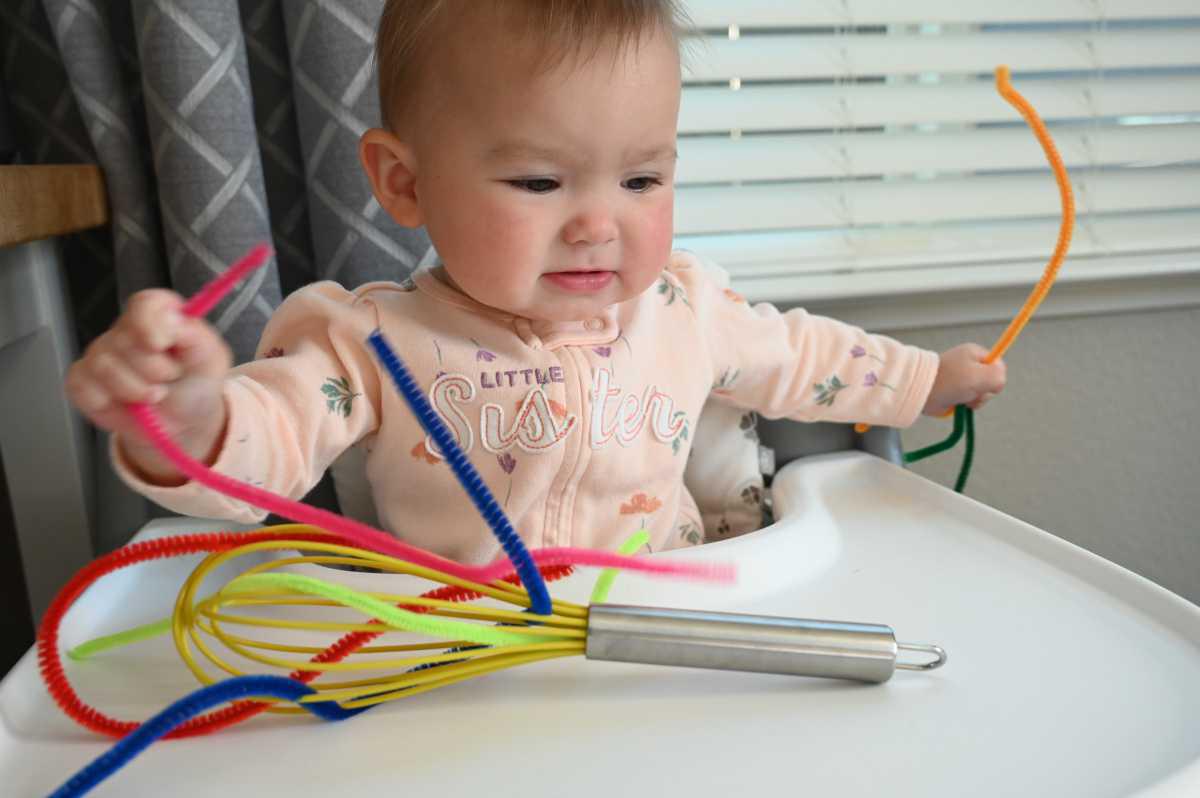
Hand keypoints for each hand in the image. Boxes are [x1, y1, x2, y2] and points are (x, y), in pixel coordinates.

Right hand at [65, 289, 230, 483]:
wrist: (184, 423)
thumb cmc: (196, 386)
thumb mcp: (211, 359)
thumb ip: (195, 334)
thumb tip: (171, 318)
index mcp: (159, 317)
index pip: (144, 304)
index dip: (149, 323)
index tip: (160, 344)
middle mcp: (126, 331)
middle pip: (124, 339)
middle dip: (153, 369)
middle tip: (169, 378)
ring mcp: (101, 354)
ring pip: (105, 366)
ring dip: (136, 389)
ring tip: (155, 395)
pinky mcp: (83, 380)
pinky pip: (84, 387)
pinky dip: (110, 404)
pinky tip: (129, 405)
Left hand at [922, 343, 1006, 416]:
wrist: (922, 391)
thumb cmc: (950, 380)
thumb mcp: (980, 375)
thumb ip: (998, 376)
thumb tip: (998, 383)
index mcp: (975, 354)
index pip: (998, 365)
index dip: (995, 376)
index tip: (985, 381)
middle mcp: (970, 365)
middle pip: (991, 381)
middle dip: (984, 391)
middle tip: (970, 390)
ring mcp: (963, 379)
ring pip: (982, 393)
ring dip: (976, 399)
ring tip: (962, 398)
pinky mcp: (957, 392)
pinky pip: (972, 400)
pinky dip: (968, 404)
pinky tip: (960, 404)